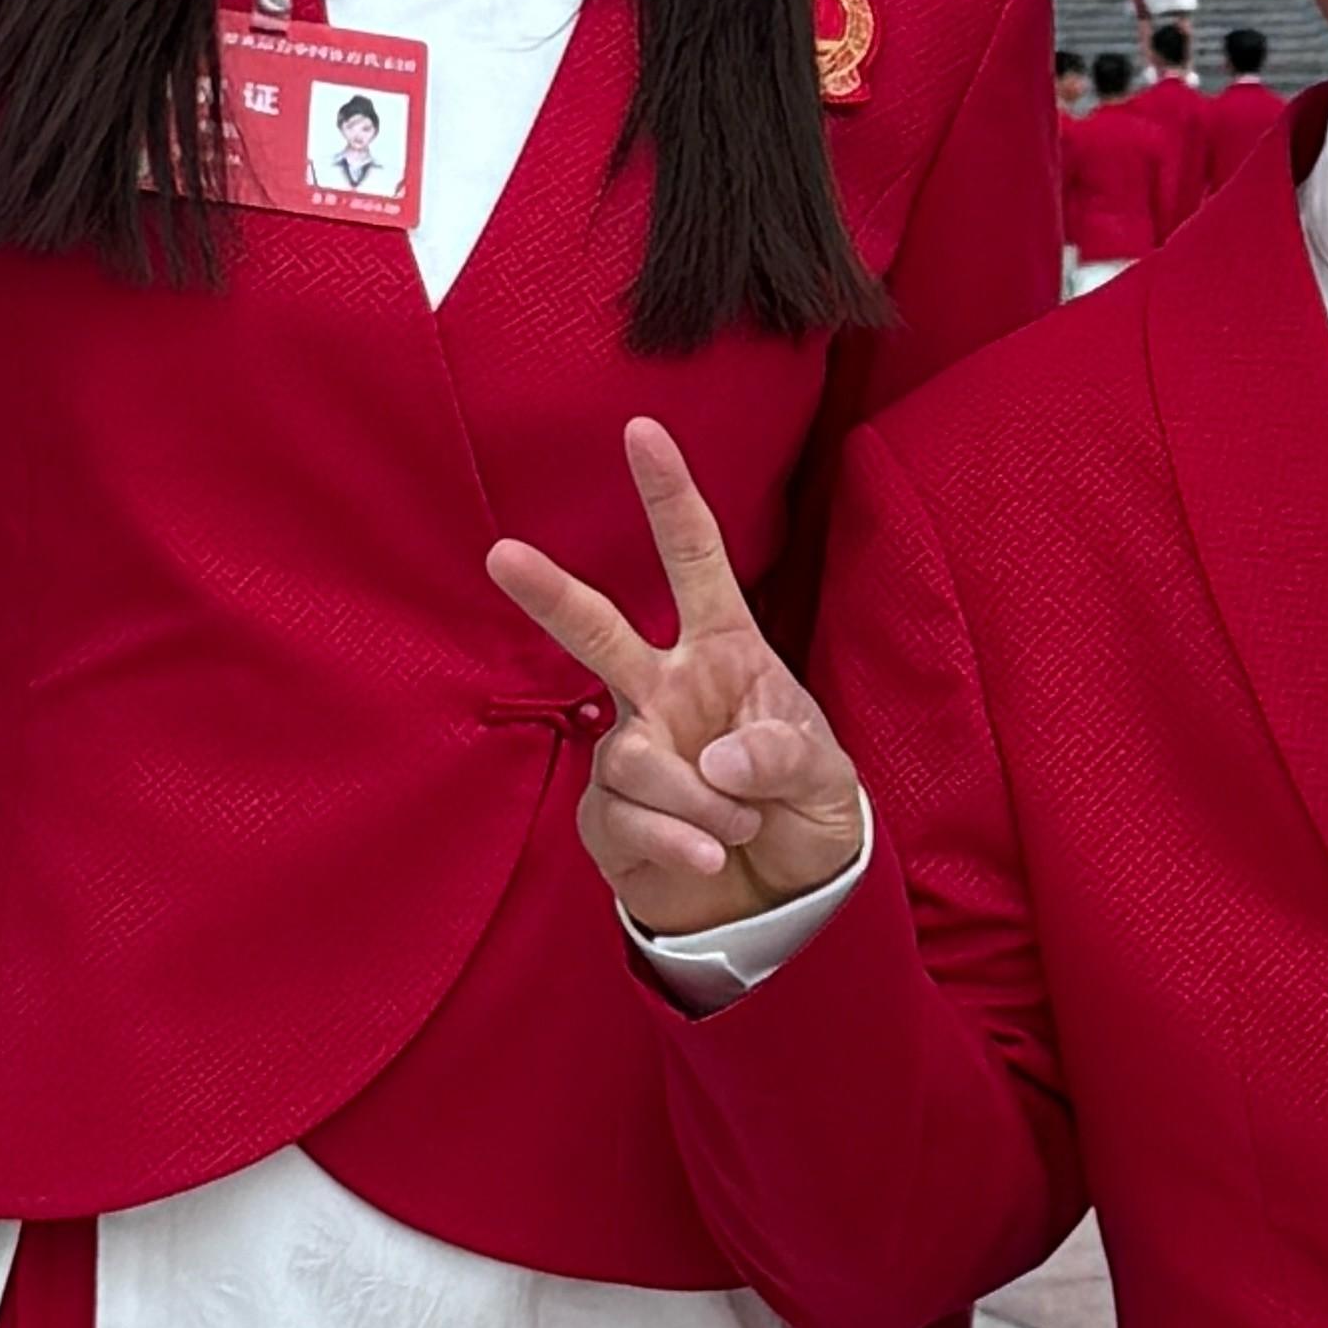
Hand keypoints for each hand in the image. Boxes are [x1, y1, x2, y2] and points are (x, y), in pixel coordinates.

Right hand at [487, 417, 867, 936]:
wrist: (782, 897)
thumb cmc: (803, 807)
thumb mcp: (824, 775)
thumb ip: (782, 754)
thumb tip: (715, 757)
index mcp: (724, 652)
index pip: (695, 561)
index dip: (669, 496)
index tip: (643, 430)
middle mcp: (667, 690)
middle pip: (600, 631)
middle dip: (551, 594)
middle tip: (502, 555)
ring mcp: (632, 751)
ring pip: (631, 756)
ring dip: (694, 799)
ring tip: (740, 828)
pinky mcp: (608, 816)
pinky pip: (623, 817)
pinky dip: (675, 840)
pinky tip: (710, 856)